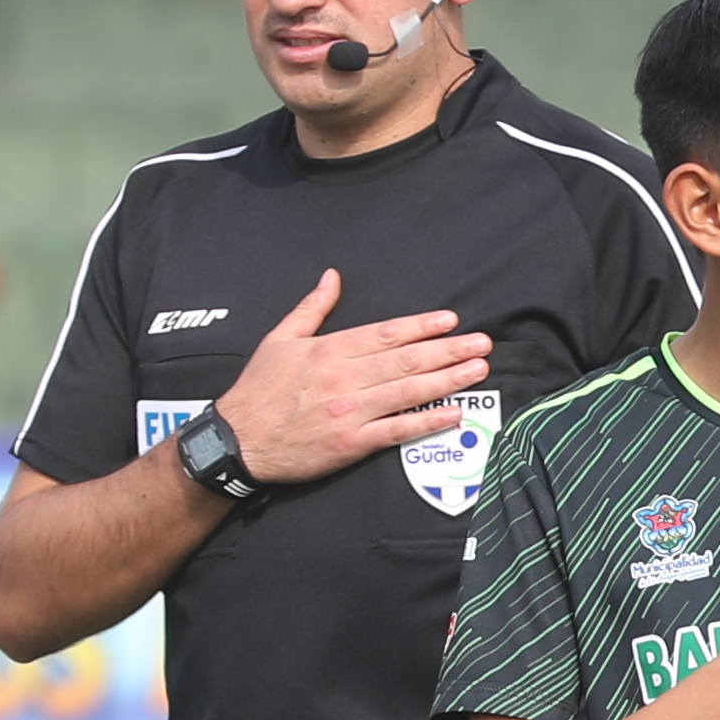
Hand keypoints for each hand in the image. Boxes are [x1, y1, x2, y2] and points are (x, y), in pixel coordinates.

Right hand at [207, 268, 498, 485]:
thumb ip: (311, 308)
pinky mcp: (351, 443)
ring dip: (448, 380)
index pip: (385, 333)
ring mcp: (349, 411)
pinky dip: (427, 421)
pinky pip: (397, 430)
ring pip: (408, 392)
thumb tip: (332, 277)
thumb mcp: (279, 339)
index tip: (451, 320)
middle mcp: (343, 378)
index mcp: (328, 350)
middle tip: (482, 342)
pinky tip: (454, 413)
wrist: (237, 441)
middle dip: (448, 350)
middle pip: (405, 360)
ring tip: (479, 369)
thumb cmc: (258, 391)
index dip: (421, 326)